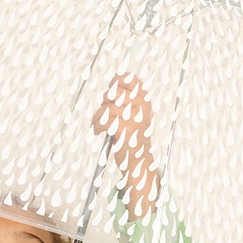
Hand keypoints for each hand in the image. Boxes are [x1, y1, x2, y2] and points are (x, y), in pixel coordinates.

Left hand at [91, 72, 159, 218]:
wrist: (138, 162)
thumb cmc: (132, 139)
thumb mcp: (133, 114)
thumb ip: (126, 99)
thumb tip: (113, 84)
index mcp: (145, 101)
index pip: (129, 80)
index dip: (116, 83)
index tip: (110, 93)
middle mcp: (142, 107)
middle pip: (113, 93)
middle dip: (104, 103)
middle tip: (103, 115)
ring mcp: (135, 117)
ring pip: (107, 107)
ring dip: (98, 117)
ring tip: (98, 125)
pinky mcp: (126, 129)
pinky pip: (104, 119)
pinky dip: (97, 125)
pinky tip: (98, 131)